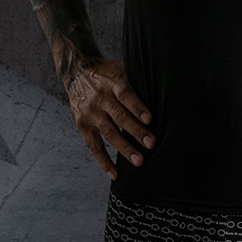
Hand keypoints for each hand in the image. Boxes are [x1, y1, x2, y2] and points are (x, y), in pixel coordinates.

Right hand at [66, 58, 154, 178]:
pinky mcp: (82, 125)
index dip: (137, 107)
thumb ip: (137, 76)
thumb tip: (164, 81)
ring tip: (139, 161)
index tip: (150, 119)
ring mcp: (90, 113)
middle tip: (151, 144)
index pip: (125, 94)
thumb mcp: (121, 67)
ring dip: (124, 148)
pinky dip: (104, 161)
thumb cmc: (108, 72)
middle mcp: (100, 98)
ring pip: (108, 133)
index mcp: (112, 81)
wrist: (77, 74)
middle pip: (119, 116)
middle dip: (136, 131)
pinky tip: (115, 174)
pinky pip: (94, 146)